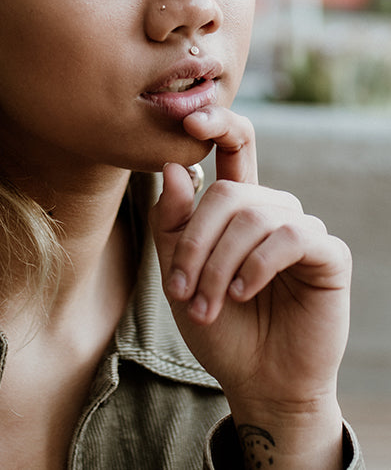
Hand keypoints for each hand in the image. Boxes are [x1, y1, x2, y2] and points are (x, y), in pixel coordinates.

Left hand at [149, 106, 350, 467]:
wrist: (257, 380)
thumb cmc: (218, 326)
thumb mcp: (179, 273)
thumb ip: (173, 222)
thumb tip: (172, 166)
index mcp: (236, 207)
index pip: (234, 148)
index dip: (217, 124)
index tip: (189, 118)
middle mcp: (270, 210)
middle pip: (227, 194)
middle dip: (195, 242)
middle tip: (181, 290)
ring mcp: (300, 229)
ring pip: (252, 216)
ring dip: (218, 263)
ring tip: (206, 304)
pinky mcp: (326, 254)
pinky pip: (289, 236)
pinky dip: (255, 264)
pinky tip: (242, 292)